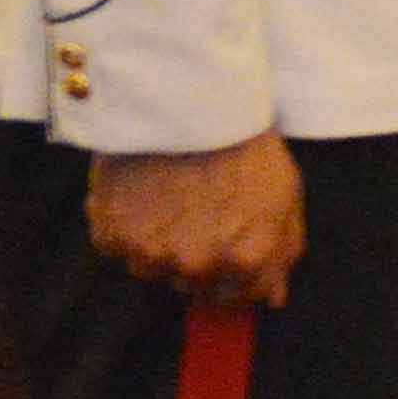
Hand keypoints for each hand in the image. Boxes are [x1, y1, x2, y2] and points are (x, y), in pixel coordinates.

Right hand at [89, 133, 304, 310]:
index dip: (237, 274)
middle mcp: (198, 266)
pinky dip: (125, 228)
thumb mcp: (285, 194)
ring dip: (160, 247)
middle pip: (195, 286)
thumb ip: (282, 252)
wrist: (187, 100)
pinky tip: (141, 195)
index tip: (230, 248)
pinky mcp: (112, 236)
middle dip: (200, 260)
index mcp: (247, 260)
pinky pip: (117, 248)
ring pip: (152, 269)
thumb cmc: (243, 143)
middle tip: (200, 215)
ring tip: (170, 200)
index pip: (241, 298)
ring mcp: (152, 254)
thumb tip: (272, 297)